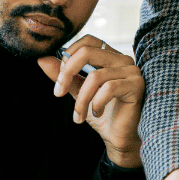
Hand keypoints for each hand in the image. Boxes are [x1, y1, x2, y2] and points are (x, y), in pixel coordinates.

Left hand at [38, 35, 143, 166]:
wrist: (120, 138)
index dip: (69, 55)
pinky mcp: (137, 85)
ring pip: (95, 76)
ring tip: (79, 116)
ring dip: (81, 99)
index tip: (59, 79)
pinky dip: (96, 103)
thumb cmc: (104, 114)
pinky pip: (109, 88)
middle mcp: (123, 59)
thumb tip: (42, 59)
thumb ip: (65, 76)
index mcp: (110, 57)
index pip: (88, 41)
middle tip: (58, 93)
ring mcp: (132, 71)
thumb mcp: (78, 92)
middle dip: (67, 73)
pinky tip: (97, 113)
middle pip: (88, 52)